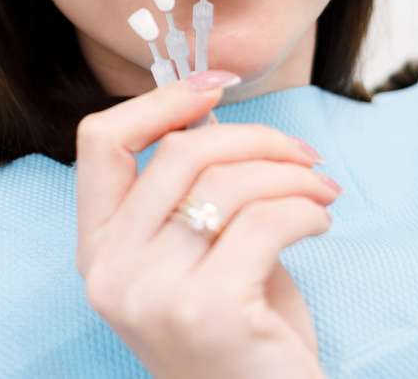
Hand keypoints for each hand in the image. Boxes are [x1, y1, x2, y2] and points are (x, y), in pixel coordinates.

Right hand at [75, 70, 336, 378]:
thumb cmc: (238, 332)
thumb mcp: (196, 253)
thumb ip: (189, 188)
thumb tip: (207, 106)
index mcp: (97, 250)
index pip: (100, 142)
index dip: (160, 100)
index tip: (215, 85)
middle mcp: (110, 271)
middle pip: (177, 151)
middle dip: (254, 137)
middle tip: (301, 154)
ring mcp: (153, 294)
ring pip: (226, 182)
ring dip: (289, 174)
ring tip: (320, 191)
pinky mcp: (209, 311)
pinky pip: (265, 220)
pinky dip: (305, 210)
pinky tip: (320, 223)